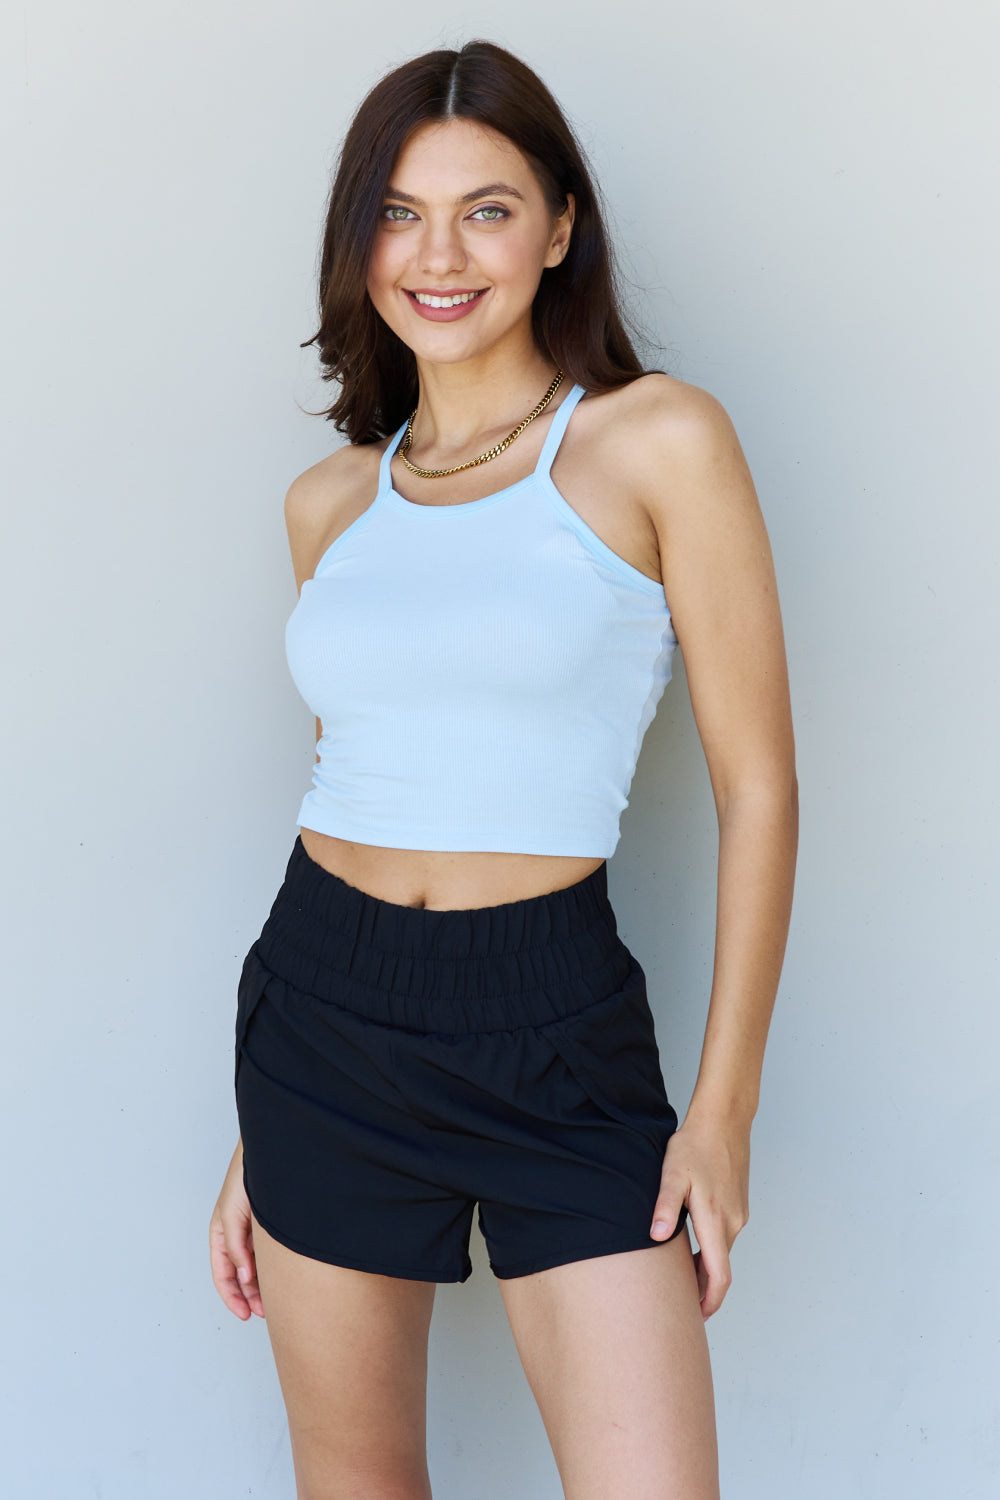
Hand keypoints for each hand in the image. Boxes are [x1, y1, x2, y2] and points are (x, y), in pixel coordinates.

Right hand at [209, 1139, 264, 1319]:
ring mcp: (253, 1233)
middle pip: (240, 1276)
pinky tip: (283, 1281)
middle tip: (266, 1313)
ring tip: (276, 1302)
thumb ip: (236, 1247)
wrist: (274, 1155)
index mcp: (220, 1235)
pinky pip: (268, 1257)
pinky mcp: (269, 1229)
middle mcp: (236, 1236)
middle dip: (250, 1296)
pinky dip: (272, 1271)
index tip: (245, 1315)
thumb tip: (244, 1278)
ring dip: (262, 1286)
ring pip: (255, 1268)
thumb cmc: (245, 1179)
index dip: (232, 1297)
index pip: (223, 1275)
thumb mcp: (233, 1215)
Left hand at [648, 1114, 750, 1318]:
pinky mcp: (737, 1204)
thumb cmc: (695, 1146)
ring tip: (682, 1280)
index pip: (719, 1276)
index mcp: (716, 1221)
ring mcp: (738, 1214)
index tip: (696, 1318)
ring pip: (723, 1252)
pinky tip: (693, 1247)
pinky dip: (712, 1251)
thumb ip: (665, 1207)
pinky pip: (725, 1237)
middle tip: (681, 1306)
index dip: (709, 1302)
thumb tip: (655, 1237)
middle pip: (721, 1269)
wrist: (724, 1120)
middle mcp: (733, 1222)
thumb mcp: (672, 1175)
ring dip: (707, 1270)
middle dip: (704, 1291)